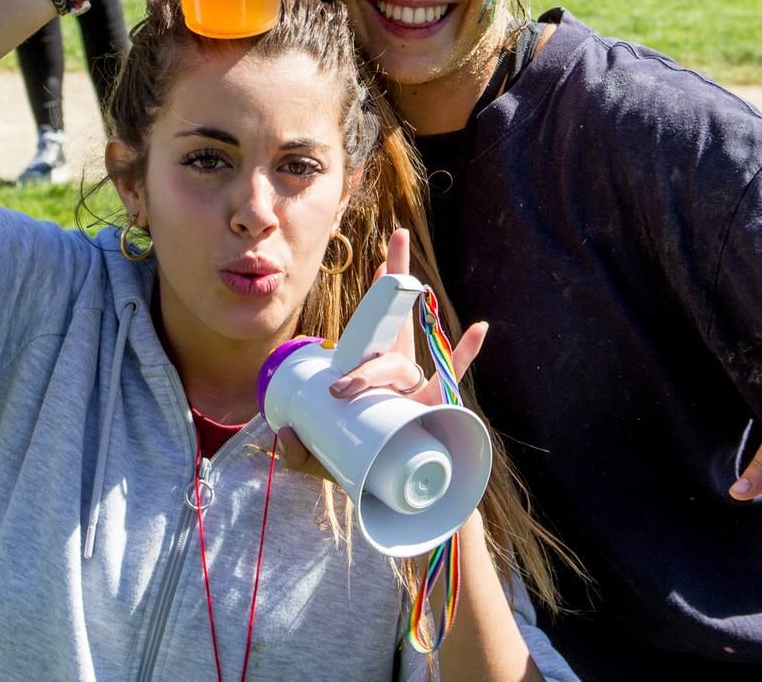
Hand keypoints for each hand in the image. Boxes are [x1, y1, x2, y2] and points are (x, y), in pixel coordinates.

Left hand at [274, 228, 489, 479]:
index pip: (374, 328)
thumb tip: (284, 434)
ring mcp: (417, 388)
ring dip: (377, 371)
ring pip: (401, 367)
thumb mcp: (322, 462)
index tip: (380, 266)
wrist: (395, 495)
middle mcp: (398, 371)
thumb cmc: (360, 466)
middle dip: (391, 294)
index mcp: (373, 371)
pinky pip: (452, 380)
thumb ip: (301, 452)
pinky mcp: (435, 409)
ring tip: (348, 388)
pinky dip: (463, 354)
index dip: (379, 295)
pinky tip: (477, 329)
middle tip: (380, 278)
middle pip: (395, 326)